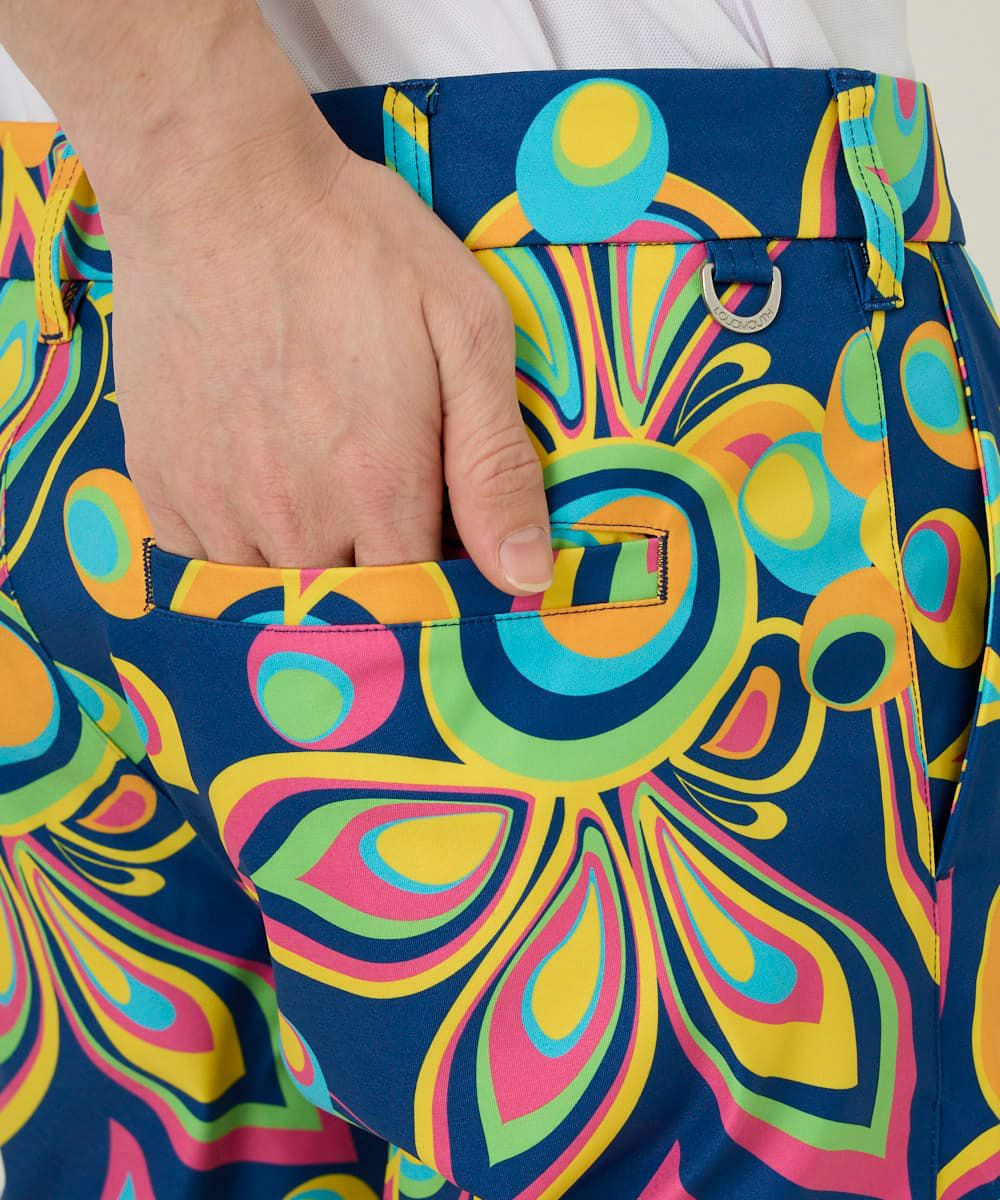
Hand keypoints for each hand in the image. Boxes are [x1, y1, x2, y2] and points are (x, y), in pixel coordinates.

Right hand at [98, 106, 555, 595]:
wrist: (217, 185)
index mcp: (381, 491)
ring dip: (305, 565)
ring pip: (272, 591)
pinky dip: (235, 546)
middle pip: (348, 606)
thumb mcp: (466, 333)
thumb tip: (524, 577)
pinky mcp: (161, 482)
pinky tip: (257, 489)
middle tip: (378, 507)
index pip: (422, 600)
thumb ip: (496, 464)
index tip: (441, 542)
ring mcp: (218, 505)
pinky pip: (202, 562)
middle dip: (376, 578)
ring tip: (319, 492)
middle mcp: (296, 520)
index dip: (440, 583)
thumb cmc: (356, 247)